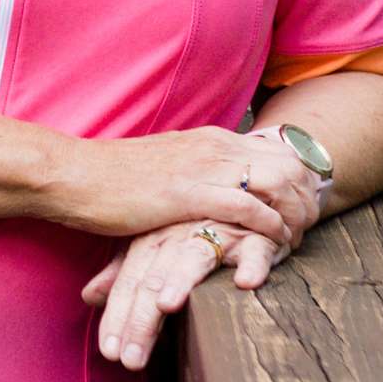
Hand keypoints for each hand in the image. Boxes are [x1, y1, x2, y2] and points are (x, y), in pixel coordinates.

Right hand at [57, 125, 321, 250]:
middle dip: (308, 196)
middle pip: (289, 162)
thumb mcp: (162, 169)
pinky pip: (249, 205)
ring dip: (296, 212)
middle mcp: (214, 146)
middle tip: (309, 227)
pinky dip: (270, 225)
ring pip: (278, 181)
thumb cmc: (108, 179)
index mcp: (210, 139)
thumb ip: (191, 175)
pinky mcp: (189, 193)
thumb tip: (207, 195)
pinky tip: (276, 242)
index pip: (276, 151)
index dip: (299, 180)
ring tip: (298, 239)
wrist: (72, 174)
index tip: (303, 208)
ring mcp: (203, 167)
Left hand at [82, 214, 297, 369]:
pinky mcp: (257, 235)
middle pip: (155, 277)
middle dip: (141, 318)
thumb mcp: (157, 246)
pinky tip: (246, 283)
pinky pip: (256, 248)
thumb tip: (89, 296)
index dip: (118, 315)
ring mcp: (218, 232)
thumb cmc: (195, 227)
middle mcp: (180, 235)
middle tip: (131, 359)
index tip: (110, 352)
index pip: (130, 281)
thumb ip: (125, 272)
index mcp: (153, 240)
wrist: (245, 195)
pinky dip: (253, 263)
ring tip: (166, 306)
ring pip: (194, 259)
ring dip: (181, 280)